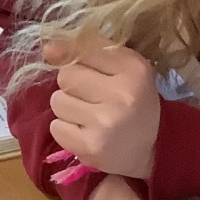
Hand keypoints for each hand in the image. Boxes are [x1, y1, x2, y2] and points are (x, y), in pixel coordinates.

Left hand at [45, 41, 160, 178]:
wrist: (151, 150)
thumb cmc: (134, 103)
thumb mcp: (123, 69)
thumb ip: (88, 51)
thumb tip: (48, 49)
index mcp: (133, 69)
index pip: (84, 50)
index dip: (81, 61)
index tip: (91, 73)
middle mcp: (121, 94)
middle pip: (66, 75)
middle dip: (73, 86)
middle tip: (93, 99)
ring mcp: (104, 122)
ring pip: (58, 101)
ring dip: (68, 109)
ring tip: (89, 117)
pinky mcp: (90, 146)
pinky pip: (56, 127)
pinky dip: (66, 130)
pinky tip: (85, 133)